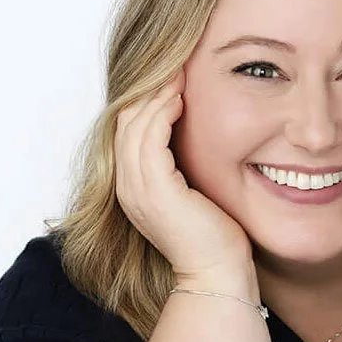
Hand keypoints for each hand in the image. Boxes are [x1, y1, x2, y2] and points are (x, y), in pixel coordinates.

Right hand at [114, 69, 253, 278]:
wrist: (218, 275)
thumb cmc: (214, 239)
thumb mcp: (194, 194)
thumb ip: (184, 168)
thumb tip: (195, 137)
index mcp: (134, 188)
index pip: (127, 131)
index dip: (146, 102)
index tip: (172, 79)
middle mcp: (127, 188)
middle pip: (123, 122)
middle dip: (147, 91)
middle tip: (174, 66)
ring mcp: (137, 190)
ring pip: (134, 125)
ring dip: (156, 95)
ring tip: (178, 75)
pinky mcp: (155, 190)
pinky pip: (150, 138)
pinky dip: (163, 113)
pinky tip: (181, 99)